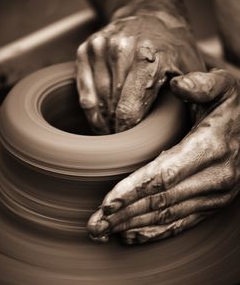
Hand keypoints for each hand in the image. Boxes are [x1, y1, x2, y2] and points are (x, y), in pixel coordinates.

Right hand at [76, 11, 204, 133]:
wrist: (150, 14)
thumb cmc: (173, 46)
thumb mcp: (192, 67)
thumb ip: (192, 93)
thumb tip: (181, 123)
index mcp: (150, 57)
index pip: (129, 109)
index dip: (127, 133)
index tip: (130, 143)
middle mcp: (122, 49)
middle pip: (111, 107)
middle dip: (116, 128)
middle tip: (124, 139)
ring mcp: (101, 47)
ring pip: (96, 101)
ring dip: (103, 121)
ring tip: (113, 129)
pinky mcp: (86, 49)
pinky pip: (84, 91)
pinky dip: (91, 109)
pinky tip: (100, 118)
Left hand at [87, 69, 239, 243]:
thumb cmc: (231, 106)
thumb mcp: (222, 86)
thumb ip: (201, 84)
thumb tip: (178, 85)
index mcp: (210, 147)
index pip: (164, 175)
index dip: (133, 190)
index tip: (106, 203)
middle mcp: (214, 177)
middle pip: (161, 201)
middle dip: (125, 215)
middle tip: (94, 226)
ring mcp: (215, 195)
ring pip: (168, 215)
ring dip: (133, 226)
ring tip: (103, 232)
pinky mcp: (212, 203)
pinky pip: (182, 222)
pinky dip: (155, 232)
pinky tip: (131, 235)